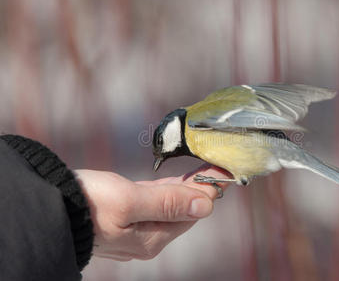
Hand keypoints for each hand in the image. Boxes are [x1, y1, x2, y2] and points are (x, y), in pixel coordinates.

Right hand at [75, 165, 230, 260]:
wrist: (49, 207)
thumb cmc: (87, 204)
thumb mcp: (130, 201)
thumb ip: (169, 203)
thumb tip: (206, 206)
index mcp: (152, 238)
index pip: (192, 212)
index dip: (209, 190)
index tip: (224, 170)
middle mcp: (146, 238)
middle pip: (182, 209)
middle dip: (200, 187)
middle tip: (216, 164)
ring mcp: (134, 229)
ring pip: (169, 205)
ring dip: (186, 187)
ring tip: (203, 168)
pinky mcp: (123, 217)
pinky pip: (153, 203)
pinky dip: (167, 190)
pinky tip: (178, 181)